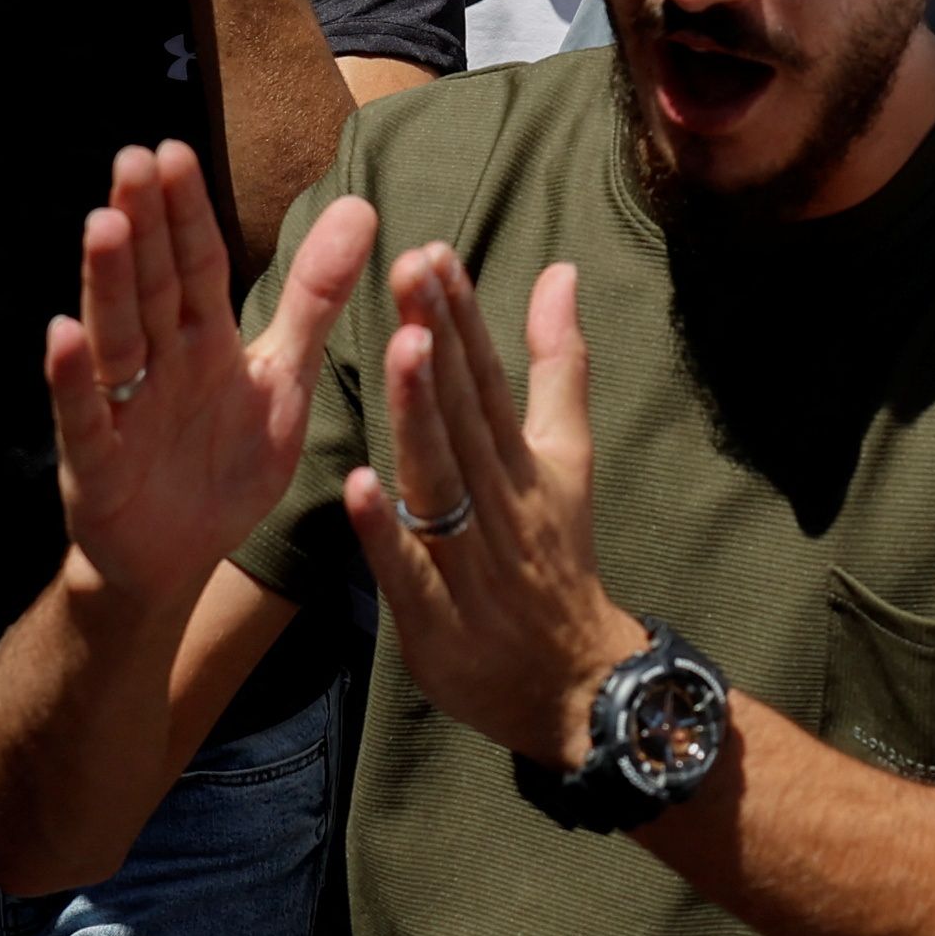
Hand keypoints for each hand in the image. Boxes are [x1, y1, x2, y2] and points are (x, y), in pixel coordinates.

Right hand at [43, 144, 367, 608]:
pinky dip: (74, 378)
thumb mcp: (283, 378)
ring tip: (103, 225)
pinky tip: (63, 333)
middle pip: (152, 285)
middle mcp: (157, 363)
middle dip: (144, 224)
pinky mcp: (98, 465)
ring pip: (117, 336)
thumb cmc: (223, 464)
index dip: (187, 213)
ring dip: (108, 283)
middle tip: (134, 159)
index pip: (196, 264)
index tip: (175, 150)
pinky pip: (86, 417)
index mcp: (203, 339)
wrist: (178, 563)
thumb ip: (314, 297)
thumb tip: (361, 207)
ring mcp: (124, 409)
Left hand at [340, 246, 644, 770]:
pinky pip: (412, 570)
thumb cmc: (557, 558)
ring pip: (442, 480)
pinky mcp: (440, 618)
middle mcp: (500, 501)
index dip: (462, 317)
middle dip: (437, 340)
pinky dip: (387, 531)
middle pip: (465, 415)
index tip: (433, 253)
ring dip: (421, 417)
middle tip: (410, 268)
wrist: (575, 682)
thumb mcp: (568, 457)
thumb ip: (559, 365)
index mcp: (524, 460)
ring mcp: (471, 560)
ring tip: (402, 347)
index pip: (487, 378)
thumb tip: (559, 272)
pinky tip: (358, 485)